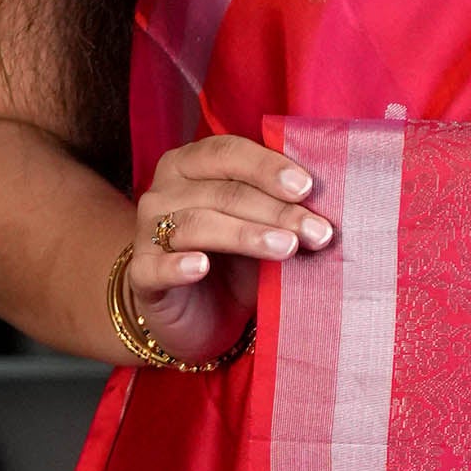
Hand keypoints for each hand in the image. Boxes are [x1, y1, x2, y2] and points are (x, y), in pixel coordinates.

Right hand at [123, 130, 333, 362]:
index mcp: (191, 165)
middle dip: (276, 210)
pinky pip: (156, 266)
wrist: (198, 317)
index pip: (228, 153)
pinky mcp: (141, 274)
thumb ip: (282, 210)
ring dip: (245, 234)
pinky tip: (201, 266)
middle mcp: (164, 192)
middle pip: (221, 192)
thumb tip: (330, 204)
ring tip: (286, 248)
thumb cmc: (235, 263)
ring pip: (197, 224)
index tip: (307, 187)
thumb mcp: (262, 230)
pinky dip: (178, 265)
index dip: (267, 167)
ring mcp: (148, 232)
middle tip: (317, 231)